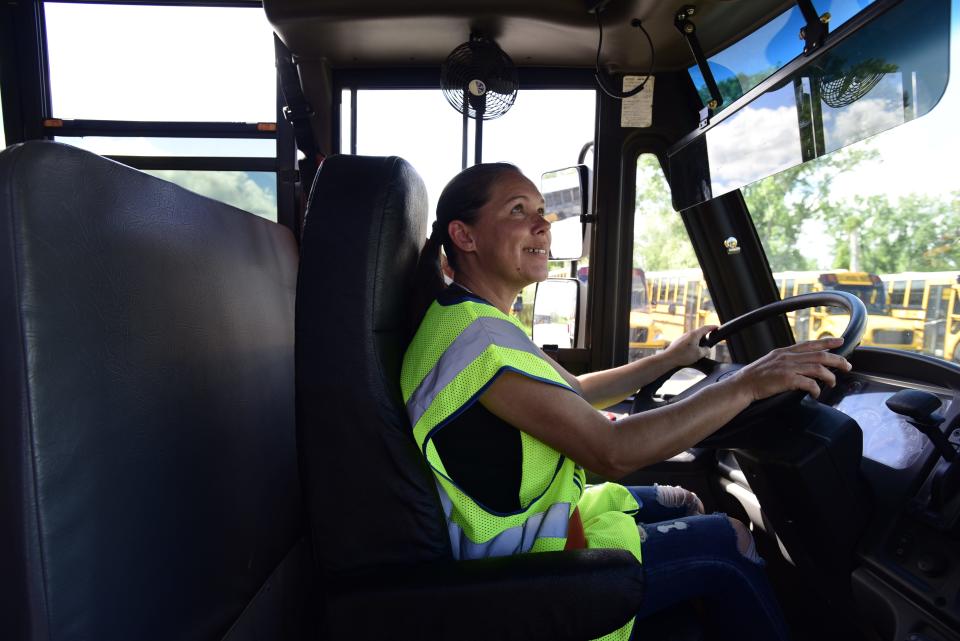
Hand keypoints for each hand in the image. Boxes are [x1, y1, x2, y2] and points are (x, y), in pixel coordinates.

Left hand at [663, 325, 717, 367]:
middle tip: (711, 337)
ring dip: (699, 340)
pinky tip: (693, 351)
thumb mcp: (699, 354)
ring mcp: (683, 337)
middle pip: (700, 332)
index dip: (712, 327)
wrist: (669, 358)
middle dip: (706, 335)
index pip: (706, 328)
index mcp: (694, 334)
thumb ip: (706, 350)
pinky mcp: (679, 342)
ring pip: (694, 337)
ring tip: (702, 347)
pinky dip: (693, 344)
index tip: (717, 327)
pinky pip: (689, 341)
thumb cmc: (683, 355)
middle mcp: (688, 334)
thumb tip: (707, 349)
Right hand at [730, 337, 851, 401]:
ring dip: (829, 376)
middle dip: (837, 360)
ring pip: (817, 368)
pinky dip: (816, 388)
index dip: (827, 342)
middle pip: (819, 355)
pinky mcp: (787, 379)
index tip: (840, 341)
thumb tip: (802, 364)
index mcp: (785, 352)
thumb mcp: (772, 362)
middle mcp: (788, 357)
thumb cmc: (756, 376)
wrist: (743, 385)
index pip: (810, 344)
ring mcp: (788, 367)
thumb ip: (787, 360)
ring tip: (833, 383)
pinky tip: (816, 393)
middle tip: (847, 366)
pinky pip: (809, 383)